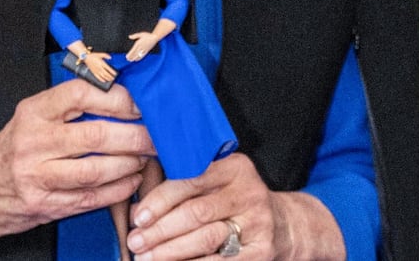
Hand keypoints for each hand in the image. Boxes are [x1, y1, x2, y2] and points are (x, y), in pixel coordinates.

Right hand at [0, 78, 152, 240]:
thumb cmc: (10, 151)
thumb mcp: (31, 118)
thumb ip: (69, 108)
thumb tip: (121, 96)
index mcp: (33, 112)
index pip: (81, 94)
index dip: (117, 98)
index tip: (140, 103)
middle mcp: (33, 142)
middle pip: (96, 135)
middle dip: (135, 135)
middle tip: (156, 134)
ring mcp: (38, 176)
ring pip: (97, 169)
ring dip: (130, 164)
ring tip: (145, 158)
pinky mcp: (45, 205)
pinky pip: (92, 197)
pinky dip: (119, 189)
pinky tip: (132, 180)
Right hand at [85, 51, 118, 82]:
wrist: (86, 57)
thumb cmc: (93, 55)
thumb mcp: (100, 54)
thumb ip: (106, 55)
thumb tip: (110, 57)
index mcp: (102, 63)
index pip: (108, 69)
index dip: (112, 72)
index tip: (115, 74)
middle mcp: (99, 68)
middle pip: (106, 74)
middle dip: (110, 76)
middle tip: (113, 78)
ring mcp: (96, 71)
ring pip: (103, 76)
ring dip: (107, 78)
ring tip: (110, 80)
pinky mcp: (93, 72)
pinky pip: (98, 77)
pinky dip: (101, 79)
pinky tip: (104, 81)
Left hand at [126, 31, 161, 61]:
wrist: (154, 38)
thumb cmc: (147, 35)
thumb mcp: (140, 34)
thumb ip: (134, 36)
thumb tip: (129, 36)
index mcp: (139, 43)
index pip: (133, 50)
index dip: (130, 54)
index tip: (126, 56)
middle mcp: (141, 47)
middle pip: (135, 53)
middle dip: (131, 57)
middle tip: (127, 59)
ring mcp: (144, 50)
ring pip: (138, 55)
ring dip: (134, 58)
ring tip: (131, 60)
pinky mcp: (147, 51)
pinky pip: (142, 56)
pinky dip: (139, 58)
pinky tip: (136, 60)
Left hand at [126, 154, 289, 259]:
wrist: (282, 225)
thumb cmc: (233, 201)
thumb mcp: (216, 182)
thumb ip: (181, 185)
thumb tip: (136, 208)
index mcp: (234, 167)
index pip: (190, 180)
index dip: (159, 200)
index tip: (137, 217)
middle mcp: (249, 192)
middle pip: (196, 212)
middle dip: (160, 230)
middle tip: (135, 242)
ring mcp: (257, 223)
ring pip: (206, 238)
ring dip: (171, 251)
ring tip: (146, 258)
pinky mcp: (261, 251)